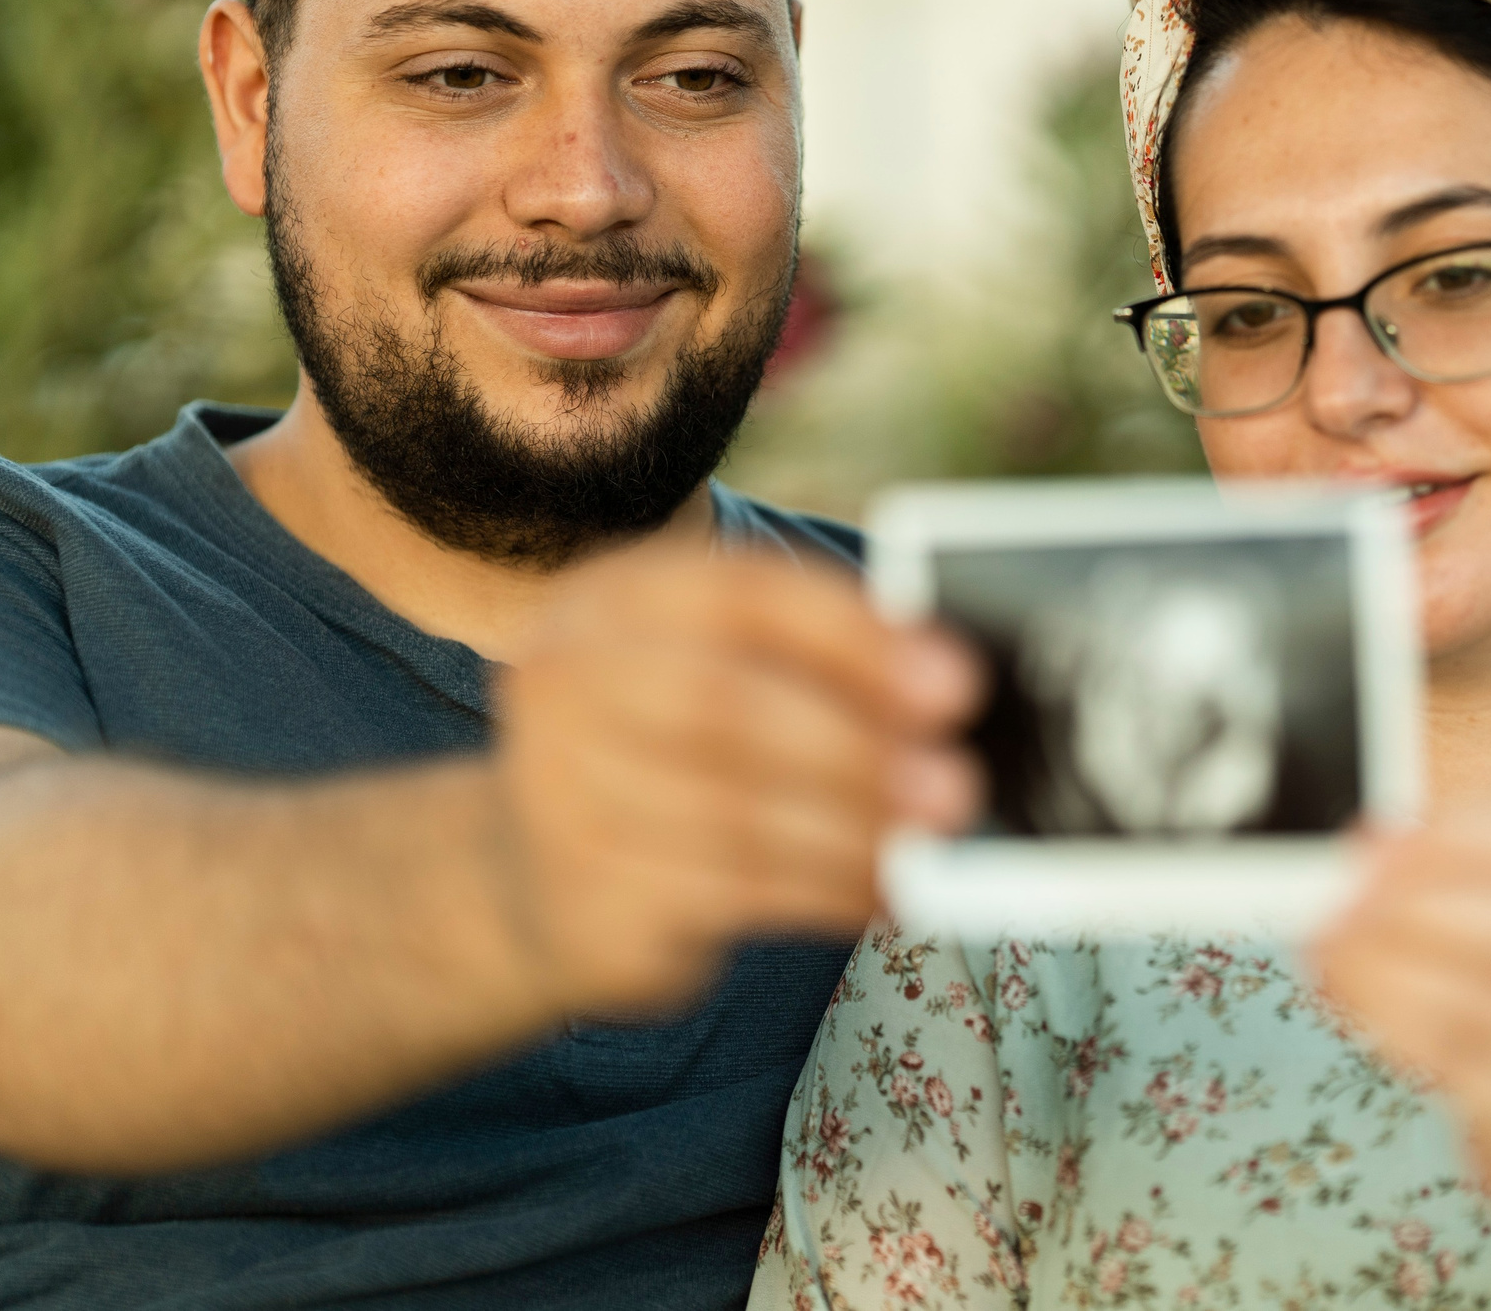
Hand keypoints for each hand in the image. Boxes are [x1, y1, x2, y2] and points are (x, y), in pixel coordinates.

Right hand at [489, 544, 981, 1016]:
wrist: (535, 876)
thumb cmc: (668, 749)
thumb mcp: (717, 669)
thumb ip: (809, 659)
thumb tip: (942, 683)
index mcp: (610, 600)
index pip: (738, 594)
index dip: (853, 635)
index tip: (953, 678)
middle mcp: (565, 684)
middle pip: (722, 705)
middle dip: (854, 745)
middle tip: (955, 779)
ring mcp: (559, 795)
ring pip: (731, 814)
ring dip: (853, 830)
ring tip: (931, 836)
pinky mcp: (587, 896)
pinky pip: (730, 893)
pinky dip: (825, 891)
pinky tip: (883, 889)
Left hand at [1311, 806, 1490, 1243]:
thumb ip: (1460, 880)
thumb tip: (1368, 849)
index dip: (1459, 840)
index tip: (1378, 846)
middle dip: (1421, 910)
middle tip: (1345, 905)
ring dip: (1394, 977)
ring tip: (1335, 956)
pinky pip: (1474, 1077)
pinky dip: (1404, 1035)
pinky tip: (1364, 1013)